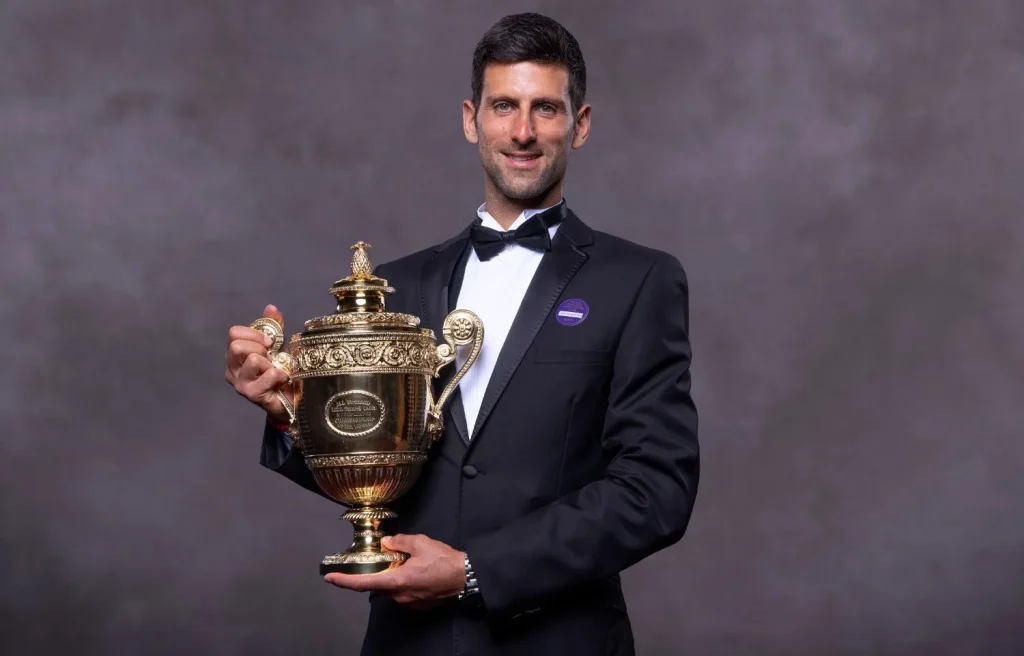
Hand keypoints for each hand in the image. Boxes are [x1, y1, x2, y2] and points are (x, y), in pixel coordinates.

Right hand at [225, 304, 291, 424]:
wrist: (292, 399)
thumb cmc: (281, 371)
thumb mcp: (277, 346)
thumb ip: (273, 327)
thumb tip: (271, 308)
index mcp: (235, 355)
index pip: (234, 333)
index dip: (254, 333)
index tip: (269, 342)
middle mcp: (232, 369)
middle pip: (237, 346)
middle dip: (260, 347)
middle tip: (270, 357)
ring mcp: (240, 384)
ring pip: (252, 359)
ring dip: (270, 363)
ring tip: (275, 370)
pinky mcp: (252, 395)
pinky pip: (268, 374)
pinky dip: (280, 374)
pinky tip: (282, 380)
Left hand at [324, 534, 465, 608]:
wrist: (466, 578)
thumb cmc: (444, 561)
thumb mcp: (420, 543)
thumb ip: (399, 542)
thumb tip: (388, 543)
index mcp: (396, 581)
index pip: (363, 583)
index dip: (344, 581)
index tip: (330, 578)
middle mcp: (399, 596)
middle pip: (381, 583)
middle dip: (384, 570)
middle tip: (396, 556)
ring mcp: (409, 603)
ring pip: (394, 586)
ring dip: (398, 574)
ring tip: (416, 561)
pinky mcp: (419, 604)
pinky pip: (406, 591)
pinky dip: (408, 581)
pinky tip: (422, 571)